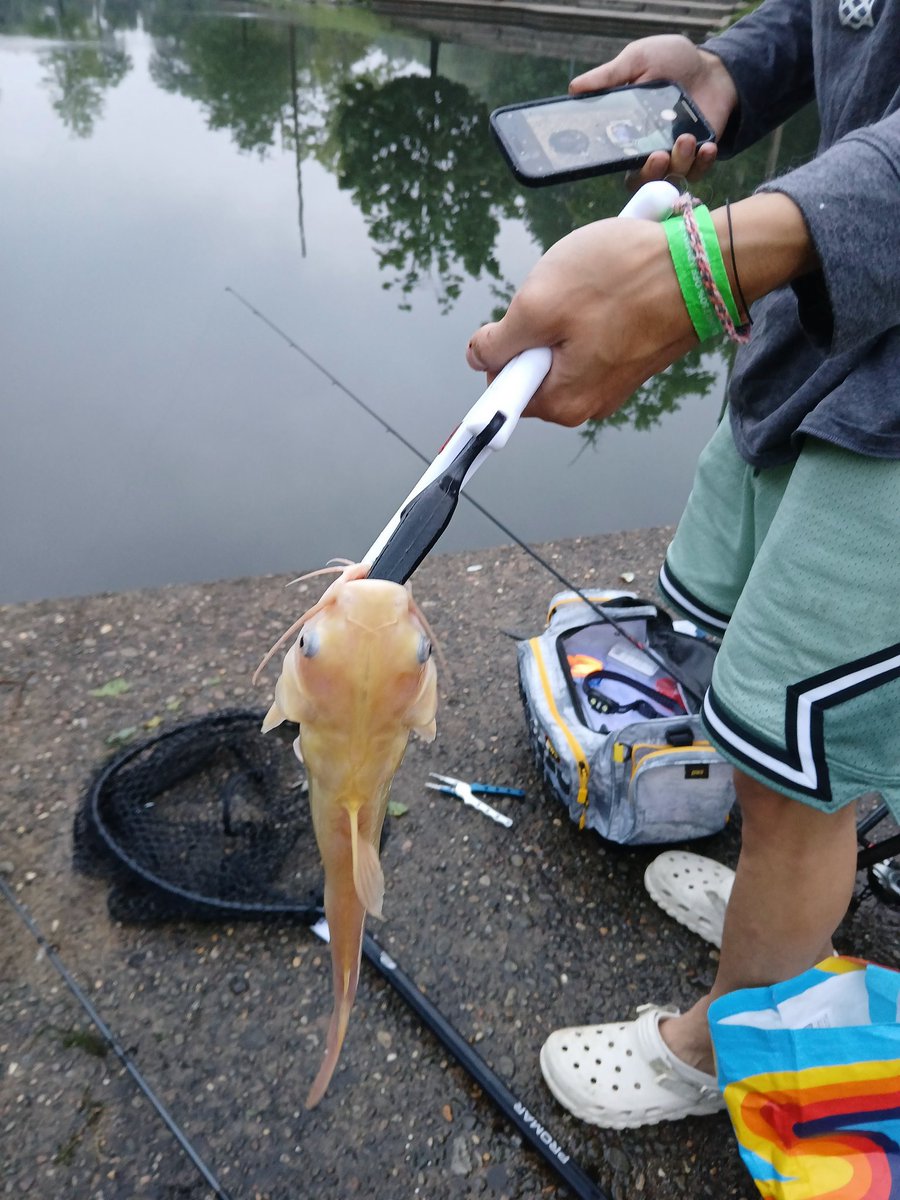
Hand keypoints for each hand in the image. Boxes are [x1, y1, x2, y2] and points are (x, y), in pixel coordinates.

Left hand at [465, 195, 815, 428]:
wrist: (703, 264)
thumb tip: (478, 356)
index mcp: (562, 403)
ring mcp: (612, 381)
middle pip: (533, 367)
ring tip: (592, 289)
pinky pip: (592, 338)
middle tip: (559, 297)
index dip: (498, 355)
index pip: (504, 393)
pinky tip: (610, 288)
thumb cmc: (622, 280)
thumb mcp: (539, 303)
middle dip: (536, 328)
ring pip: (562, 347)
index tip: (512, 325)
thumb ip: (499, 340)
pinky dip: (592, 311)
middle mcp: (588, 403)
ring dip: (564, 315)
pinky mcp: (632, 357)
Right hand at [570, 35, 739, 185]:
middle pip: (640, 180)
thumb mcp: (638, 60)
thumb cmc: (672, 60)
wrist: (713, 65)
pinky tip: (706, 147)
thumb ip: (609, 76)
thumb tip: (573, 88)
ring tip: (686, 138)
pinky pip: (696, 173)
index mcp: (627, 132)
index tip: (619, 156)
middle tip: (658, 156)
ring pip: (669, 178)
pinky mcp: (698, 157)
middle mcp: (648, 149)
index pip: (613, 159)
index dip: (611, 165)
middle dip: (649, 173)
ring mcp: (674, 156)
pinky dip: (702, 163)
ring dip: (678, 163)